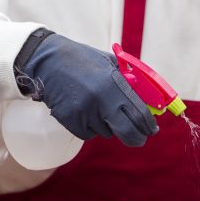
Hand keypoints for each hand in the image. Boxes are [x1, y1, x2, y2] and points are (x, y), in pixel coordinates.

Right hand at [14, 30, 157, 146]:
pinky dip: (90, 127)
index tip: (152, 129)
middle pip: (128, 132)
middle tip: (139, 139)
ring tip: (96, 107)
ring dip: (107, 126)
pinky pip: (89, 134)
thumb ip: (129, 82)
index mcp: (114, 84)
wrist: (47, 61)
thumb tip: (148, 103)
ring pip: (107, 133)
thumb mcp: (110, 64)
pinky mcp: (70, 121)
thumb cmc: (82, 61)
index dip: (149, 125)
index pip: (140, 114)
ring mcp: (85, 112)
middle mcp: (101, 100)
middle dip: (137, 138)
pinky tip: (83, 111)